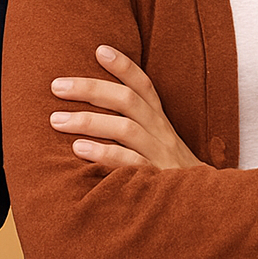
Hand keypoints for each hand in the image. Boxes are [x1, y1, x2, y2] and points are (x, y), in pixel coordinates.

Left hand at [49, 45, 203, 171]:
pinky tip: (79, 150)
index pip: (144, 86)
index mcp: (159, 121)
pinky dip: (104, 154)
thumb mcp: (156, 144)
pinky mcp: (157, 180)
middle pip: (128, 100)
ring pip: (126, 128)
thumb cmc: (167, 173)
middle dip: (90, 89)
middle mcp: (161, 133)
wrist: (201, 209)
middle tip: (56, 86)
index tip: (99, 49)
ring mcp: (160, 155)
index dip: (124, 66)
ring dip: (89, 121)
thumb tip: (88, 108)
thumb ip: (132, 125)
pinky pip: (130, 163)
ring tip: (57, 120)